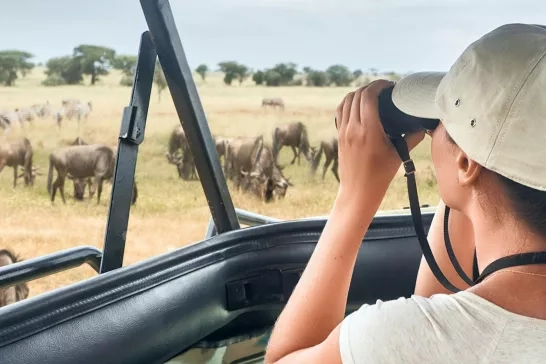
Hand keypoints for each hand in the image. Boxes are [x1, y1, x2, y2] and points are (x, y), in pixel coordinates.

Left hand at [335, 80, 424, 206]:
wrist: (358, 192)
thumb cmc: (379, 176)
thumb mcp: (398, 156)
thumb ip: (411, 138)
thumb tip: (424, 126)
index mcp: (368, 131)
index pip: (368, 97)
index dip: (378, 85)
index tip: (390, 85)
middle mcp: (353, 129)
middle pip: (357, 95)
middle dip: (370, 87)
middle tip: (384, 89)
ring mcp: (343, 132)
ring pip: (346, 101)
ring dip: (358, 93)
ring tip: (372, 94)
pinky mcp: (339, 136)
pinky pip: (340, 112)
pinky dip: (349, 103)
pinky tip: (358, 105)